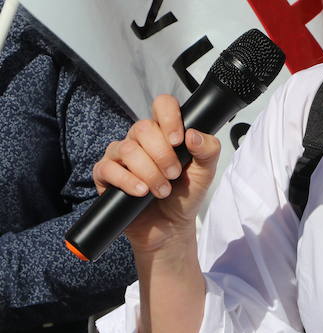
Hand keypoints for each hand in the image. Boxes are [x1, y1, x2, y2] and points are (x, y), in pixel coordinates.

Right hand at [92, 94, 220, 252]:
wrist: (170, 227)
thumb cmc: (185, 195)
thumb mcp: (205, 172)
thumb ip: (208, 150)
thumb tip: (193, 134)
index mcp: (164, 132)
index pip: (162, 105)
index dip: (169, 117)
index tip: (178, 140)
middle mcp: (140, 140)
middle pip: (143, 128)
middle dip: (162, 155)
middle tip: (174, 175)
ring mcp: (120, 156)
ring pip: (127, 149)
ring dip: (149, 172)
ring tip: (161, 190)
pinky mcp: (105, 175)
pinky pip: (108, 168)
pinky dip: (128, 181)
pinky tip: (141, 192)